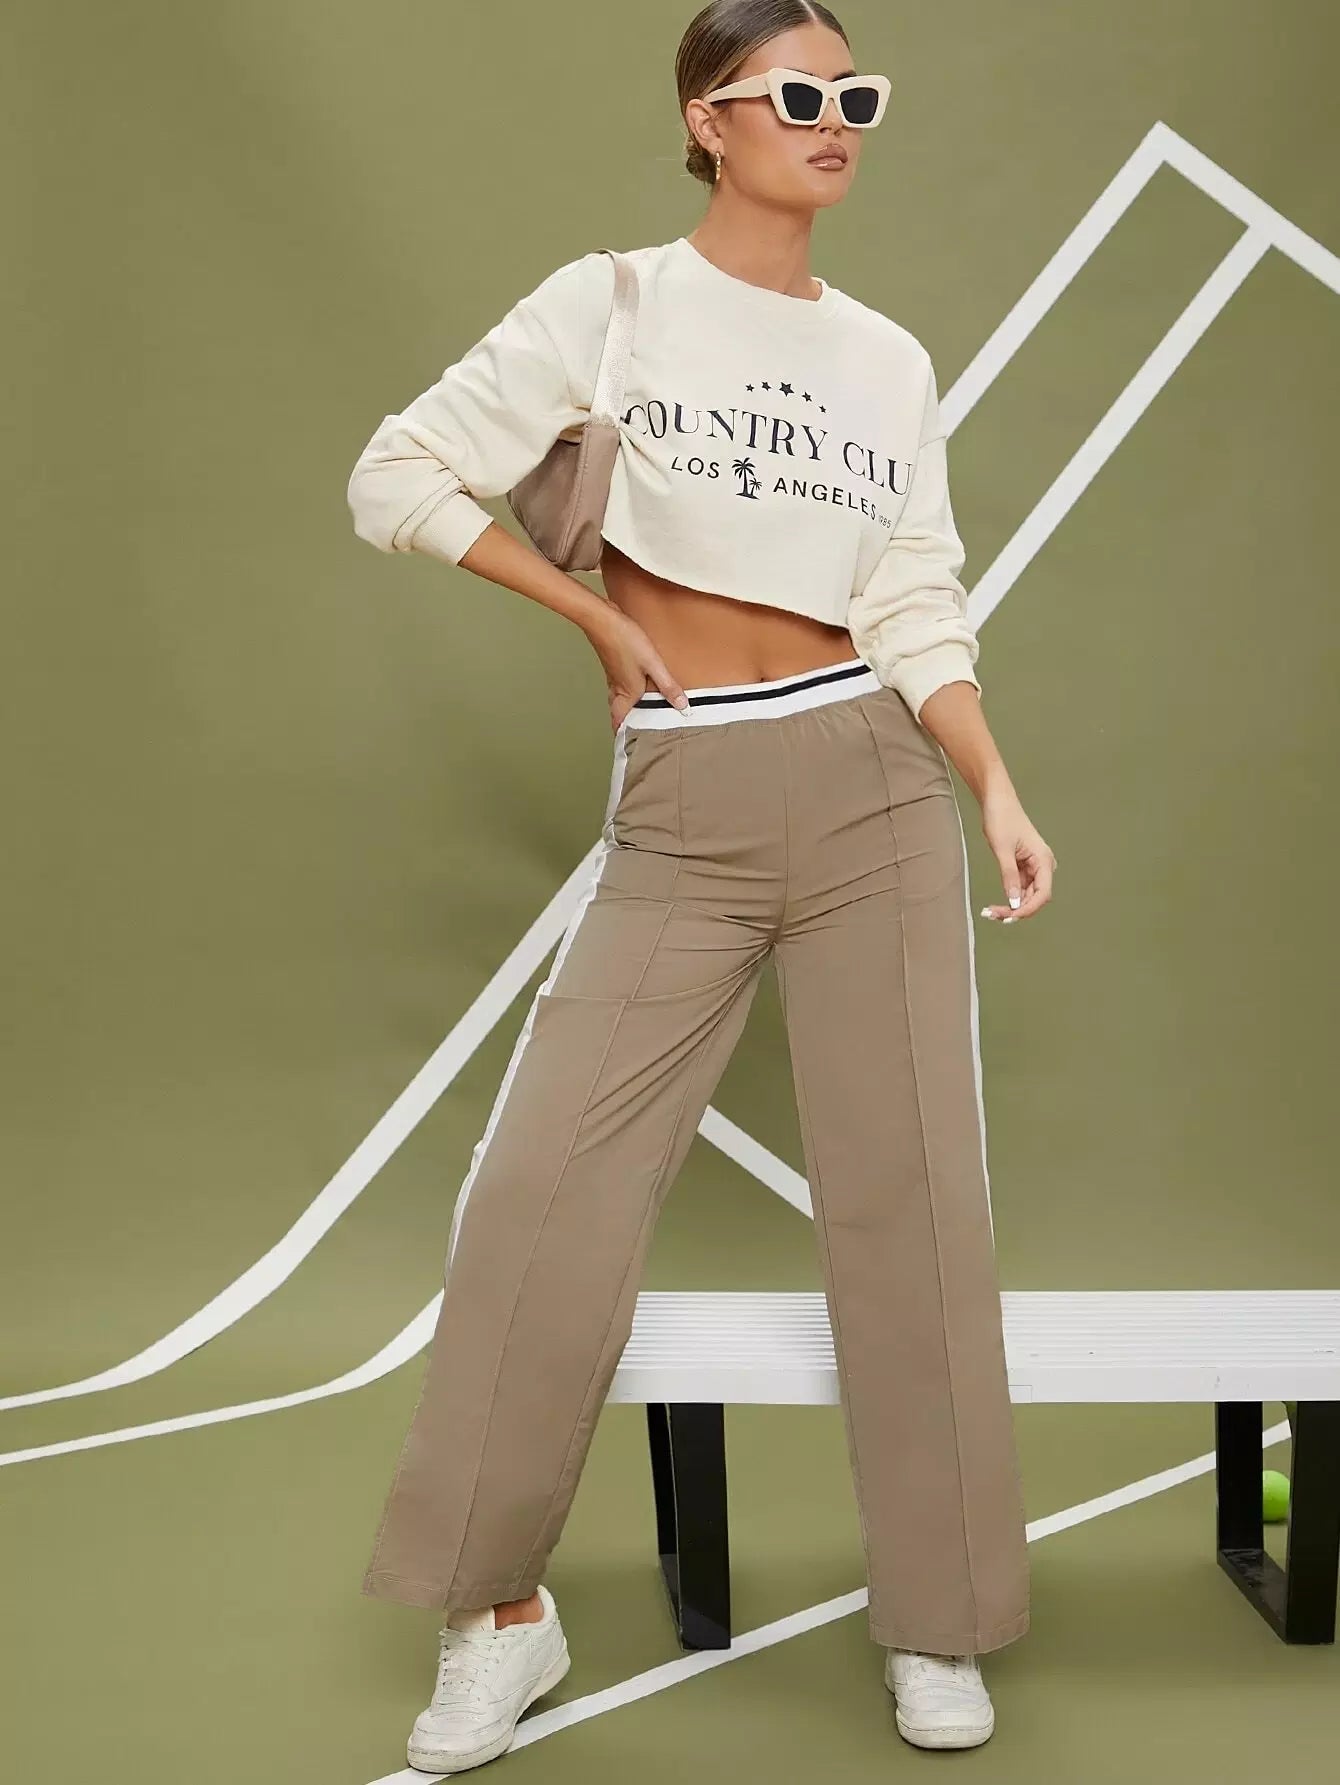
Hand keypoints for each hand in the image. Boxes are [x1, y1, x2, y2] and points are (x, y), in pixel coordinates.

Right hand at [587, 604, 689, 733]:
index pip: (620, 721)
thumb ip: (667, 686)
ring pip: (618, 700)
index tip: (631, 746)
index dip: (623, 735)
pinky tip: (637, 687)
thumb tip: (682, 707)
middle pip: (618, 713)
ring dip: (626, 709)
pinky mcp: (613, 666)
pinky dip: (627, 693)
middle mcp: (618, 689)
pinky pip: (619, 686)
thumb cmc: (626, 641)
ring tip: (640, 714)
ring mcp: (613, 677)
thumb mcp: (653, 664)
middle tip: (638, 733)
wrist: (603, 620)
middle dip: (626, 724)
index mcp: (627, 693)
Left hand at [978, 776, 1055, 922]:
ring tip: (990, 912)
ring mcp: (1034, 866)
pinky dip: (1009, 896)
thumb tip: (1014, 902)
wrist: (997, 800)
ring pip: (1026, 895)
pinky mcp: (1024, 866)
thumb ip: (1009, 876)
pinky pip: (1020, 887)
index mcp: (1044, 860)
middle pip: (1035, 897)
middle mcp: (1043, 865)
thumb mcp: (1002, 850)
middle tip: (993, 915)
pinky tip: (996, 904)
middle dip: (1016, 909)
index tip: (1010, 917)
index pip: (1042, 894)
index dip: (1027, 909)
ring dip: (1011, 905)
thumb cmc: (1001, 818)